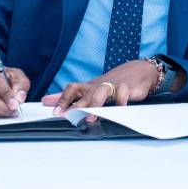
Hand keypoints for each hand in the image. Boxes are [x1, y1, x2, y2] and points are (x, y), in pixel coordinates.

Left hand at [42, 59, 158, 118]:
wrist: (140, 70)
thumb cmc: (113, 82)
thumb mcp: (91, 87)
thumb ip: (69, 95)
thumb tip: (46, 100)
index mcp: (90, 86)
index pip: (73, 88)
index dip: (63, 99)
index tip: (55, 112)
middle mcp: (100, 85)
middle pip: (85, 94)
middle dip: (76, 106)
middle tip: (67, 116)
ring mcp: (113, 86)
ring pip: (101, 93)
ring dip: (95, 105)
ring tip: (90, 118)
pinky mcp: (127, 88)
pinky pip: (122, 94)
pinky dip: (120, 102)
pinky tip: (119, 110)